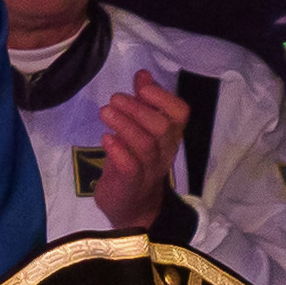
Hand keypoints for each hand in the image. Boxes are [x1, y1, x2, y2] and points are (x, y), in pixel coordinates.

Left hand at [90, 71, 192, 231]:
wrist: (132, 210)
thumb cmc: (134, 164)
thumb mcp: (139, 131)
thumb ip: (142, 104)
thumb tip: (142, 74)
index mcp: (169, 137)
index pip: (180, 113)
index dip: (162, 96)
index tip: (140, 87)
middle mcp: (164, 153)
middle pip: (162, 127)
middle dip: (136, 108)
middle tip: (113, 100)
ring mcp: (149, 170)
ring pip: (145, 145)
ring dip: (124, 124)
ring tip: (105, 113)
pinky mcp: (131, 185)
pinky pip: (130, 167)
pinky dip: (118, 150)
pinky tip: (105, 139)